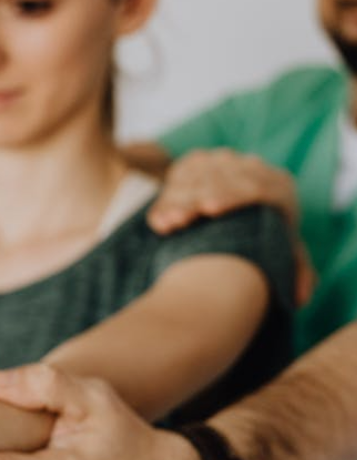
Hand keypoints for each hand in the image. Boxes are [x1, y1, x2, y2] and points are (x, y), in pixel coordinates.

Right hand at [146, 147, 315, 305]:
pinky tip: (158, 220)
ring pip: (195, 178)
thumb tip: (302, 297)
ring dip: (175, 201)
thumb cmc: (265, 236)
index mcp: (278, 187)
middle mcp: (251, 168)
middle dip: (194, 200)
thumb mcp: (282, 251)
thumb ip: (297, 272)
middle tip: (177, 221)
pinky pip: (179, 175)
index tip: (208, 209)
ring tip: (164, 224)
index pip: (255, 185)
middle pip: (219, 180)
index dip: (230, 195)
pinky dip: (166, 198)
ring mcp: (222, 162)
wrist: (244, 205)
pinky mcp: (197, 162)